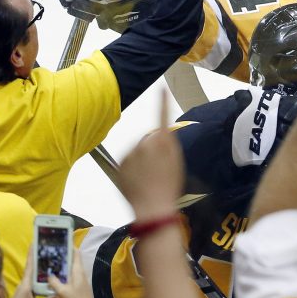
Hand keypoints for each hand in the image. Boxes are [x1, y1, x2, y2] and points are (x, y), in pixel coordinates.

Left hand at [4, 252, 58, 297]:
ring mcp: (27, 292)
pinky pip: (39, 297)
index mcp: (26, 285)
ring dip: (49, 294)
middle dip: (46, 268)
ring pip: (41, 287)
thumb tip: (60, 294)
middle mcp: (26, 286)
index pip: (30, 266)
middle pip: (37, 274)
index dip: (32, 255)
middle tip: (54, 258)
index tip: (34, 243)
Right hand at [47, 250, 95, 297]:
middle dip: (65, 255)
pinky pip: (71, 275)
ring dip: (64, 264)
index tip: (63, 241)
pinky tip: (57, 276)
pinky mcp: (79, 284)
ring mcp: (80, 278)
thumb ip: (54, 282)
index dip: (71, 246)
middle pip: (73, 260)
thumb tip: (48, 274)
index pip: (76, 254)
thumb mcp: (62, 291)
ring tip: (53, 262)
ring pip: (72, 268)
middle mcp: (80, 272)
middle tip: (54, 251)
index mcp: (78, 271)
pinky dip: (65, 273)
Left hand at [119, 94, 184, 221]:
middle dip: (152, 149)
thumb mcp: (176, 163)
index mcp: (164, 143)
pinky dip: (131, 168)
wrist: (152, 208)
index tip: (162, 89)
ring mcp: (130, 154)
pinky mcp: (119, 163)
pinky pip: (126, 160)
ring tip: (149, 178)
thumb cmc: (169, 187)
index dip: (161, 102)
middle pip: (149, 139)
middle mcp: (145, 144)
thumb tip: (159, 133)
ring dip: (141, 160)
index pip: (162, 116)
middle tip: (160, 169)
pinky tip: (138, 180)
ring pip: (137, 150)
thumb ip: (168, 144)